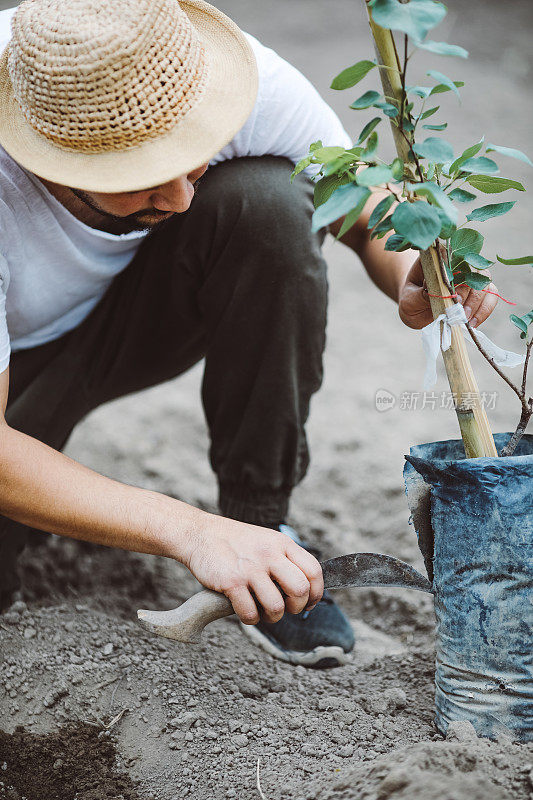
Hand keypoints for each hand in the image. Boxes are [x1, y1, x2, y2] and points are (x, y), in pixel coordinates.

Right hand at [181, 514, 323, 625]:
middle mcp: (269, 554)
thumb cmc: (236, 542)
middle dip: (296, 607)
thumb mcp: (267, 540)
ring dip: (272, 617)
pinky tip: (245, 610)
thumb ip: (286, 558)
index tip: (308, 603)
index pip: (314, 570)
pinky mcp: (231, 582)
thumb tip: (305, 588)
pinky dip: (250, 619)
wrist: (201, 534)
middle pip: (300, 590)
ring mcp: (251, 568)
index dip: (316, 593)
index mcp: (282, 543)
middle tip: (285, 608)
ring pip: (276, 606)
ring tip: (263, 611)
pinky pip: (250, 613)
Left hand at [398, 252, 498, 329]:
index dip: (452, 273)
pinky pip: (491, 297)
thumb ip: (420, 295)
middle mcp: (458, 262)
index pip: (450, 257)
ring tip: (464, 319)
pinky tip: (472, 323)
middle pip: (471, 271)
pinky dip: (484, 311)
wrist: (417, 310)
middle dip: (466, 293)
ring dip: (476, 304)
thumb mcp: (409, 301)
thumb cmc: (412, 301)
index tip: (448, 292)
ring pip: (485, 283)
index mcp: (437, 258)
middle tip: (457, 310)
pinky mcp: (481, 291)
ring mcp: (472, 276)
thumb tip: (434, 291)